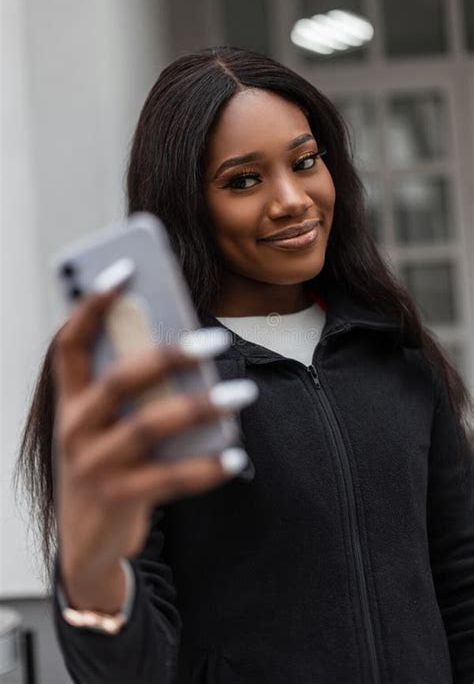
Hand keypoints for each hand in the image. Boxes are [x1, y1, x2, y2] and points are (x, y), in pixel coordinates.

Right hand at [51, 283, 255, 604]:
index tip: (125, 270)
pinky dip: (206, 466)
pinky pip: (169, 479)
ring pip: (150, 426)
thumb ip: (135, 392)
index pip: (71, 342)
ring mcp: (92, 465)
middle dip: (168, 354)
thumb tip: (188, 350)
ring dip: (201, 406)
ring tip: (243, 393)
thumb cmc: (106, 464)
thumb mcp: (107, 425)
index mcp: (69, 399)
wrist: (86, 542)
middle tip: (216, 339)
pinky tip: (235, 456)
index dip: (92, 304)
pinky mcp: (117, 499)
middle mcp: (74, 427)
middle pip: (119, 380)